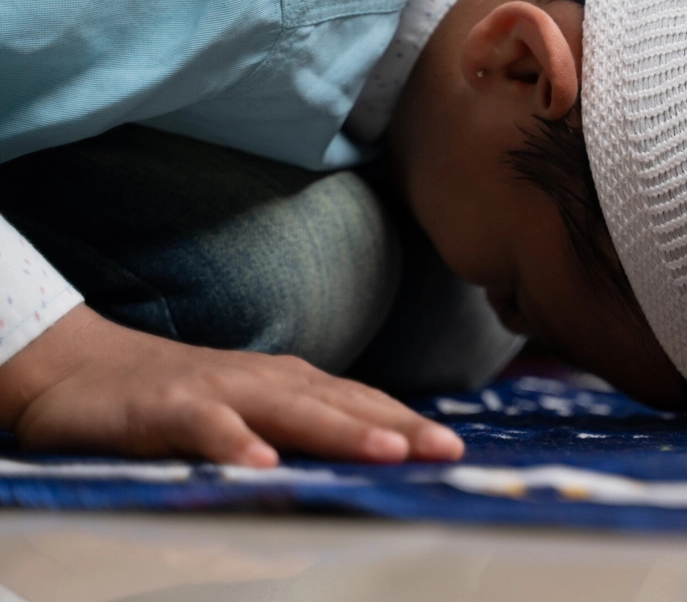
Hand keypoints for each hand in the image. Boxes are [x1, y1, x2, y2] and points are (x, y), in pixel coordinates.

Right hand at [0, 304, 463, 466]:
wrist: (82, 369)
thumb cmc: (179, 397)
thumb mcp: (251, 412)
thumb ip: (302, 430)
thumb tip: (367, 456)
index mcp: (292, 383)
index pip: (362, 403)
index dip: (410, 423)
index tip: (456, 446)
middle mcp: (266, 381)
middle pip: (343, 405)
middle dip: (399, 427)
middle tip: (446, 449)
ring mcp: (219, 392)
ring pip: (290, 412)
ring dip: (341, 431)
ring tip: (388, 452)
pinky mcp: (167, 410)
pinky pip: (207, 429)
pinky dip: (235, 445)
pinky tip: (262, 466)